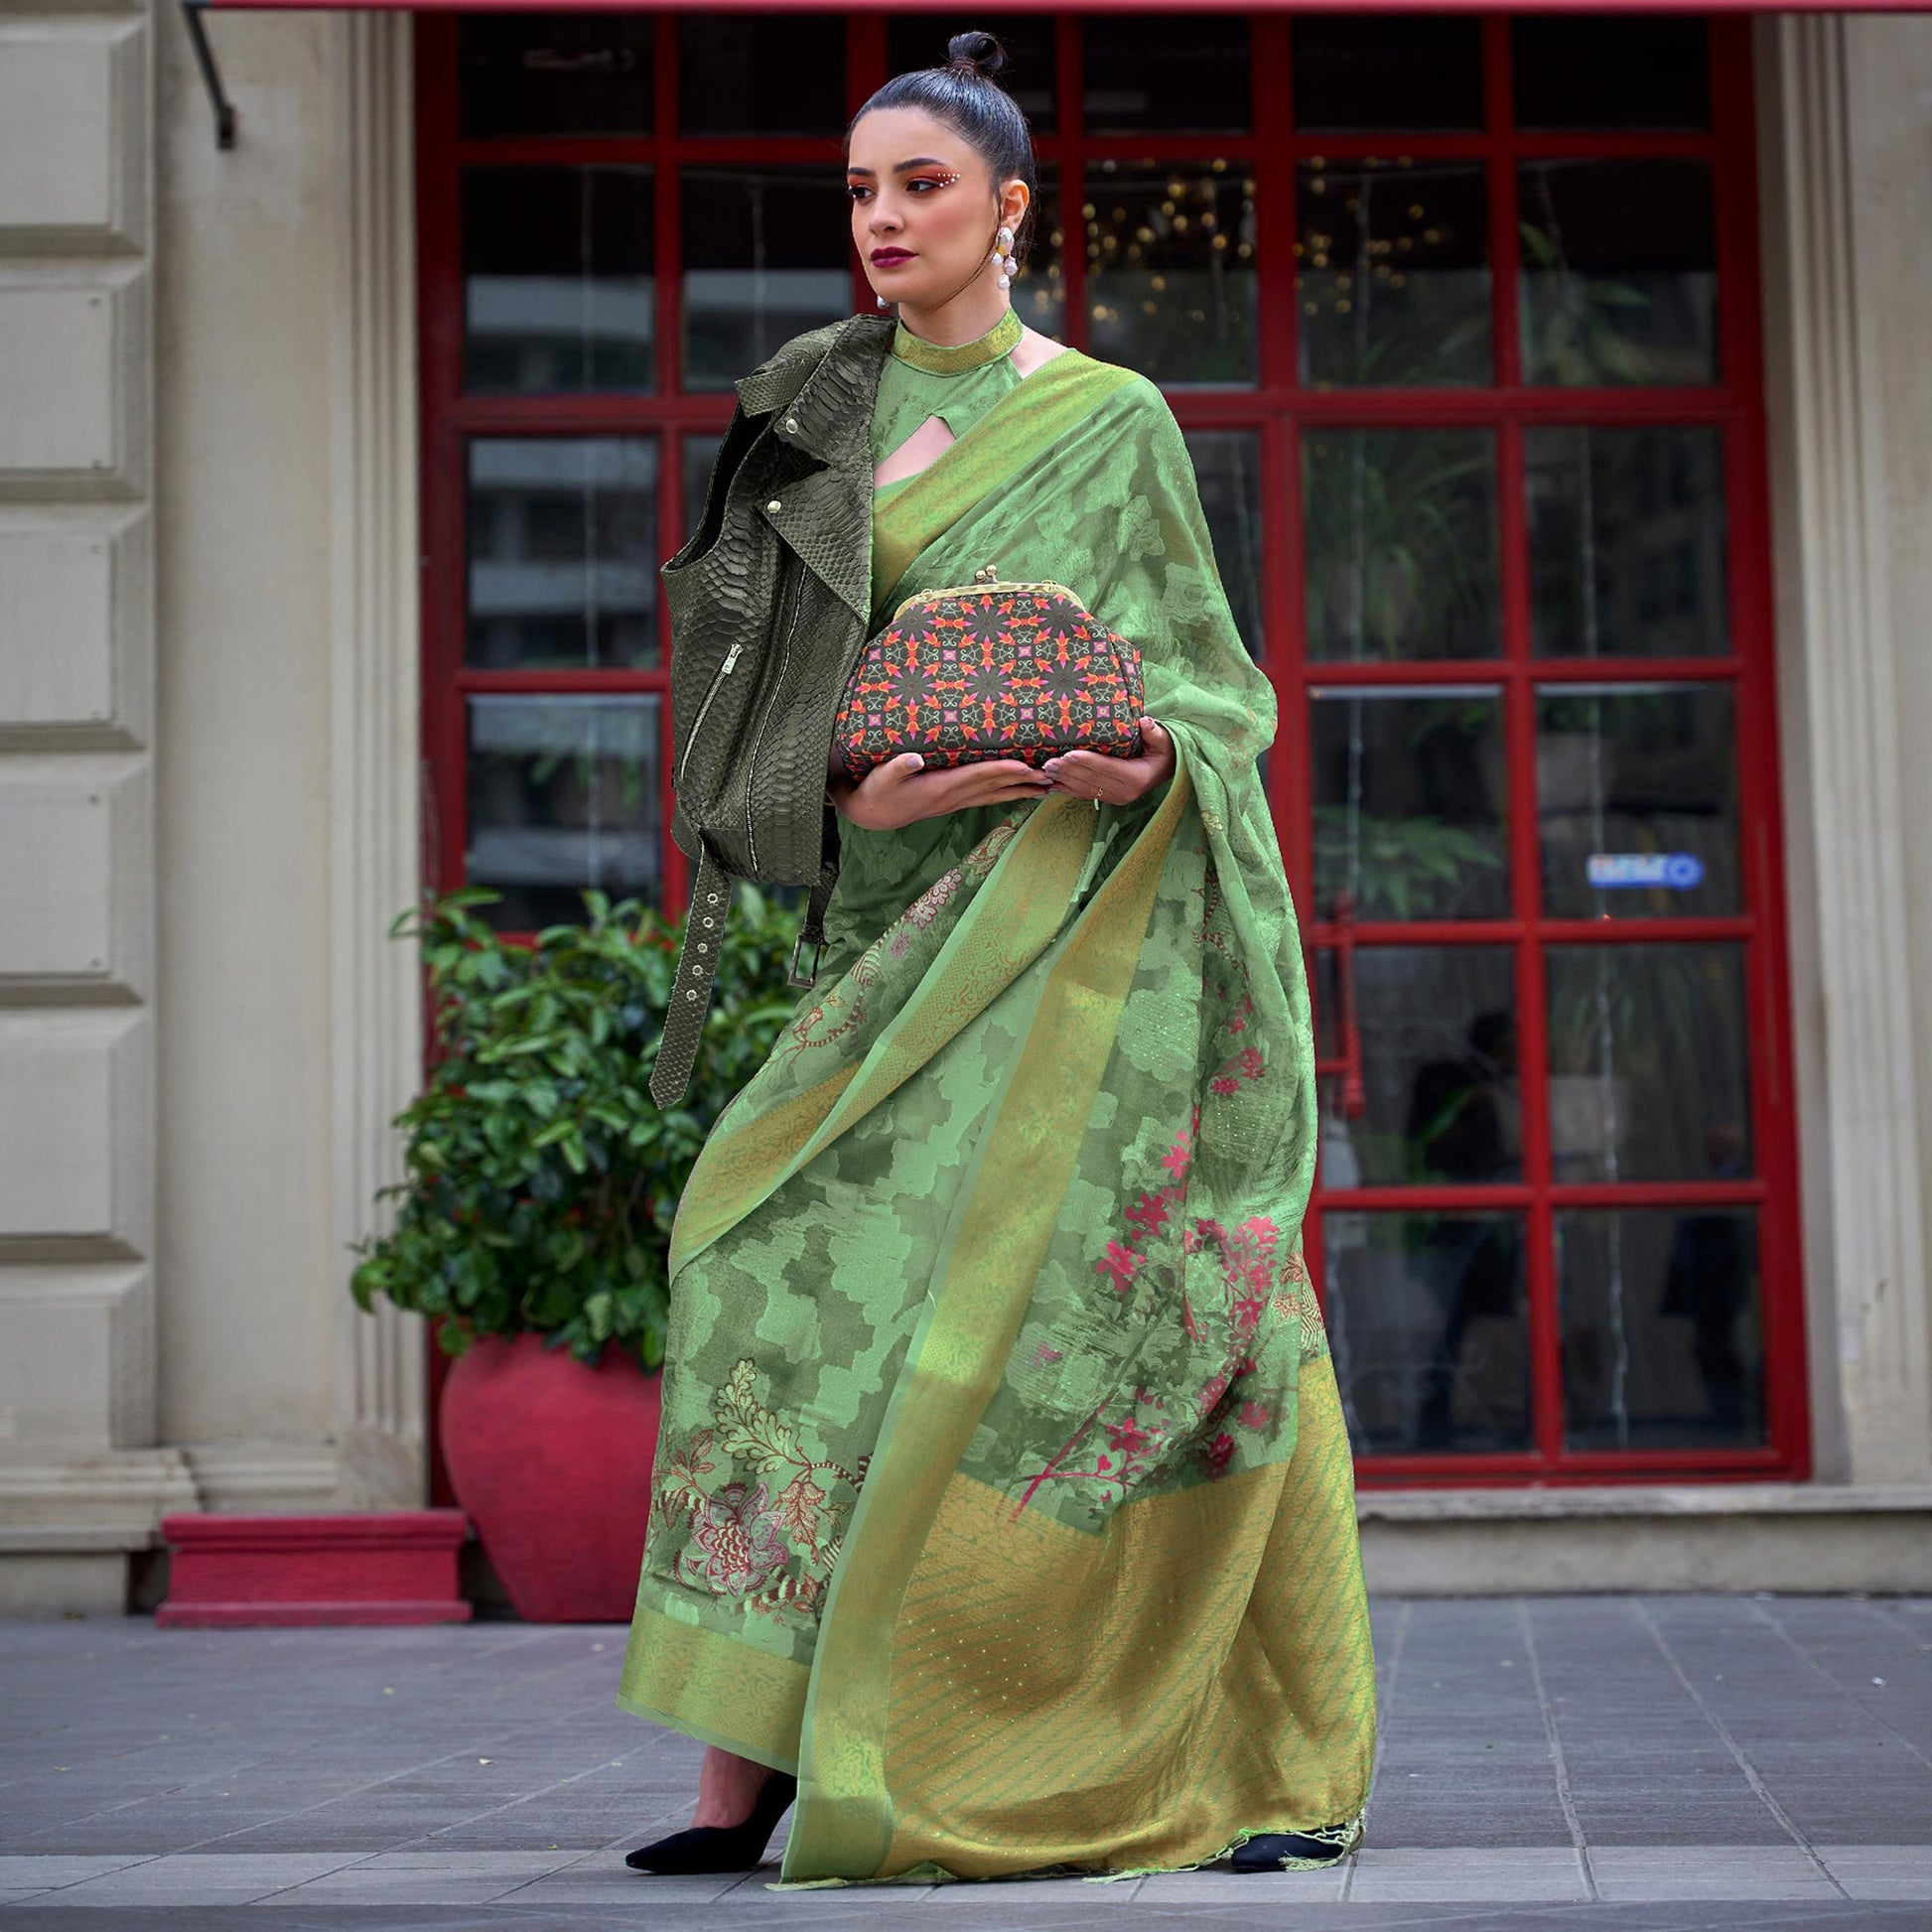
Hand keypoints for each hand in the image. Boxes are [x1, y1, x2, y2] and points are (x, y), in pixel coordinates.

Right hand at [830, 753, 1054, 830]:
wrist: (871, 814)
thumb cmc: (875, 791)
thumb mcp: (881, 777)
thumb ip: (898, 766)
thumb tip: (914, 758)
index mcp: (941, 788)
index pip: (980, 776)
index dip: (1004, 770)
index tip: (1028, 767)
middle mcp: (953, 797)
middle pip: (996, 786)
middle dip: (1025, 781)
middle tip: (1053, 776)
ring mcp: (954, 801)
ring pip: (995, 795)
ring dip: (1022, 791)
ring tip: (1048, 788)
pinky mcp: (951, 801)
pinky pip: (986, 797)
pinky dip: (1006, 793)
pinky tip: (1019, 791)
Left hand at [1042, 718, 1175, 804]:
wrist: (1167, 768)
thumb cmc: (1163, 750)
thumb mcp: (1163, 739)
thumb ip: (1154, 732)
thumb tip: (1144, 722)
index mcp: (1137, 778)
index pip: (1108, 768)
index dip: (1088, 761)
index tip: (1069, 754)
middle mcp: (1125, 792)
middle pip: (1092, 780)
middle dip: (1069, 771)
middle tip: (1049, 762)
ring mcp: (1116, 797)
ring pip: (1085, 789)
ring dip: (1064, 780)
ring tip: (1046, 770)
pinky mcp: (1108, 798)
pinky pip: (1085, 793)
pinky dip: (1068, 788)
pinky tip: (1052, 783)